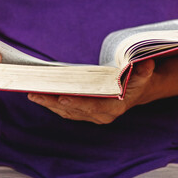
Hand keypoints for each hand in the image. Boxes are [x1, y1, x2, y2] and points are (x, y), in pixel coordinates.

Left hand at [28, 59, 154, 123]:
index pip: (94, 107)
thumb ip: (144, 70)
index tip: (61, 98)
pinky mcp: (84, 112)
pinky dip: (52, 103)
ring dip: (48, 103)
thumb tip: (146, 63)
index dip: (77, 103)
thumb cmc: (138, 80)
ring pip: (66, 112)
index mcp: (114, 107)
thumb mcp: (144, 74)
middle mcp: (101, 115)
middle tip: (36, 93)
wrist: (137, 90)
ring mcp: (91, 115)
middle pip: (74, 110)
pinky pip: (65, 110)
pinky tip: (39, 96)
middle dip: (53, 102)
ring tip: (32, 94)